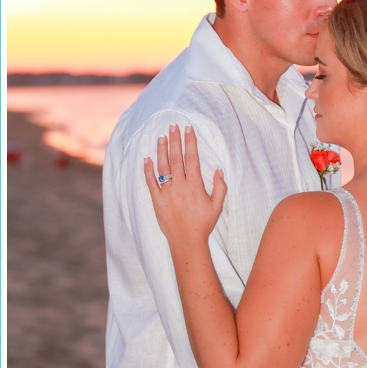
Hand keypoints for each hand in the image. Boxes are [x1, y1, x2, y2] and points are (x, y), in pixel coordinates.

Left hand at [144, 125, 225, 243]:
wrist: (186, 241)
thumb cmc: (204, 223)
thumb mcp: (218, 205)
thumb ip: (219, 187)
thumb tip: (217, 169)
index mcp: (195, 185)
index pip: (192, 158)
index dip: (190, 142)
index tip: (189, 129)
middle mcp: (180, 186)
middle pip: (176, 158)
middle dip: (175, 140)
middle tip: (173, 126)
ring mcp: (167, 193)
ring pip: (163, 167)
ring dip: (162, 151)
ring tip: (161, 137)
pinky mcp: (157, 200)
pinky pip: (150, 183)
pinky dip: (147, 170)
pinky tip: (146, 159)